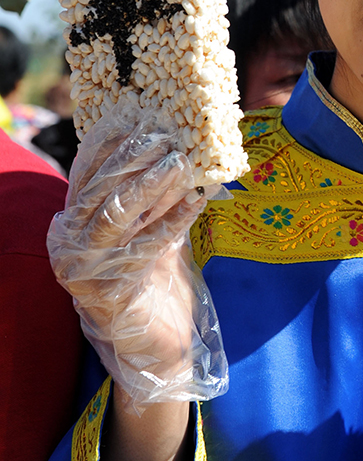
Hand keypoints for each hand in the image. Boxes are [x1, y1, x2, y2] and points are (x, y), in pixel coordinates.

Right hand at [47, 103, 227, 409]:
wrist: (157, 345)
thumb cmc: (155, 280)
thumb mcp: (156, 226)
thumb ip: (160, 193)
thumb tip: (184, 145)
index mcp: (73, 220)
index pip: (87, 170)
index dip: (114, 140)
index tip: (143, 114)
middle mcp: (68, 241)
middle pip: (100, 187)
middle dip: (136, 157)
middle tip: (170, 135)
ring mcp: (82, 269)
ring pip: (117, 213)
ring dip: (152, 185)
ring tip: (182, 163)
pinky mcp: (106, 293)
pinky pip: (143, 247)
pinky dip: (172, 221)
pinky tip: (197, 202)